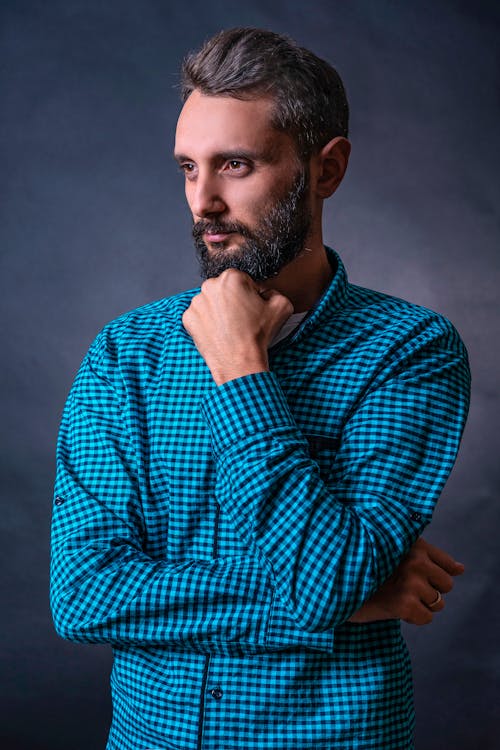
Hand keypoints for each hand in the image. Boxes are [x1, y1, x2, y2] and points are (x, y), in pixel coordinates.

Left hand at [182, 269, 292, 384]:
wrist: (239, 362)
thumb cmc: (258, 335)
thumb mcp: (282, 305)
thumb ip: (273, 291)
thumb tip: (265, 292)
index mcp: (231, 277)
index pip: (243, 280)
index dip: (250, 295)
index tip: (252, 309)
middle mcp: (209, 285)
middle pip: (224, 290)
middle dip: (233, 301)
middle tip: (242, 319)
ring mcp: (196, 303)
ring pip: (211, 302)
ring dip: (219, 311)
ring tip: (230, 328)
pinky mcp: (188, 319)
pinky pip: (200, 316)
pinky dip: (208, 323)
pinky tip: (219, 332)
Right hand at [348, 538, 464, 624]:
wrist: (338, 584)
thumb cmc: (365, 567)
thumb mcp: (393, 551)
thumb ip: (425, 555)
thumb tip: (461, 569)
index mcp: (413, 544)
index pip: (447, 564)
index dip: (435, 575)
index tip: (418, 577)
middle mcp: (415, 560)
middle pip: (446, 585)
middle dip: (429, 591)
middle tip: (404, 588)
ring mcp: (410, 582)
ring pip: (437, 603)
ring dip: (419, 605)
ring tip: (396, 596)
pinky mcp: (404, 603)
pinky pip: (426, 618)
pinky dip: (412, 618)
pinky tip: (394, 607)